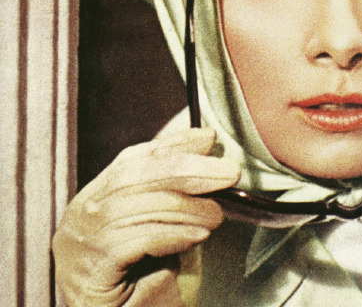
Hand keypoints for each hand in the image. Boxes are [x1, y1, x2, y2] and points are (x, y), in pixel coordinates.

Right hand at [52, 128, 239, 306]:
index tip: (209, 138)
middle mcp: (87, 208)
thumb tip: (208, 151)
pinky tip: (198, 235)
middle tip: (229, 173)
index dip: (174, 144)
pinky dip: (175, 235)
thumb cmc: (135, 267)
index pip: (137, 157)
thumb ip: (171, 187)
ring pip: (145, 207)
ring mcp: (86, 237)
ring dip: (190, 208)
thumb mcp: (154, 219)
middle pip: (142, 175)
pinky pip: (141, 241)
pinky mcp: (95, 267)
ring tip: (217, 215)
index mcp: (99, 190)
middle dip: (192, 169)